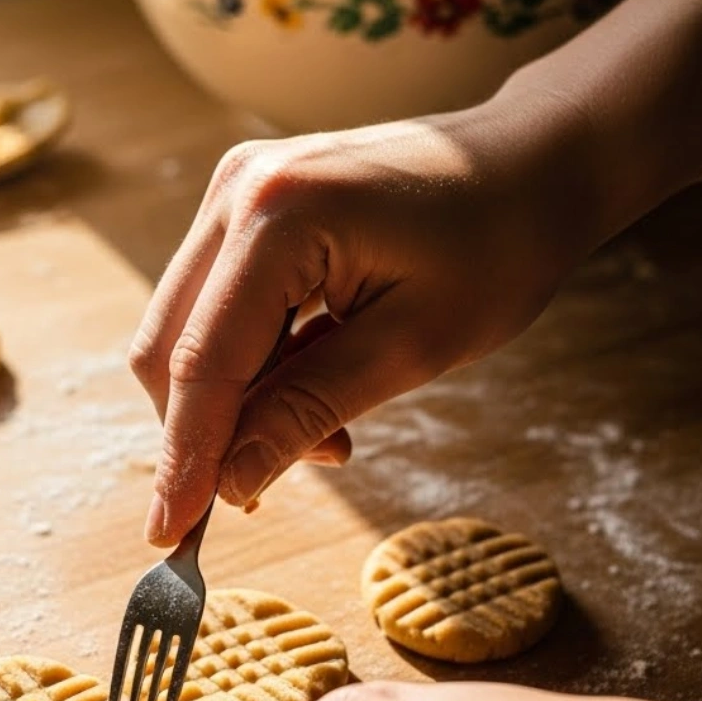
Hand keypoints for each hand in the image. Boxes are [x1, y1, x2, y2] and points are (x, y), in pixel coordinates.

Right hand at [130, 103, 592, 545]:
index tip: (169, 536)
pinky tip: (314, 384)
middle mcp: (238, 190)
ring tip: (327, 434)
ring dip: (237, 402)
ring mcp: (239, 191)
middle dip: (208, 432)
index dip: (184, 457)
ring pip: (189, 332)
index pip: (203, 361)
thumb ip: (309, 410)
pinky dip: (252, 366)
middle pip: (171, 347)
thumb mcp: (412, 347)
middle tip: (270, 488)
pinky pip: (219, 308)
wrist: (532, 164)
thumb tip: (230, 483)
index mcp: (278, 215)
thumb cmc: (499, 247)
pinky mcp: (250, 207)